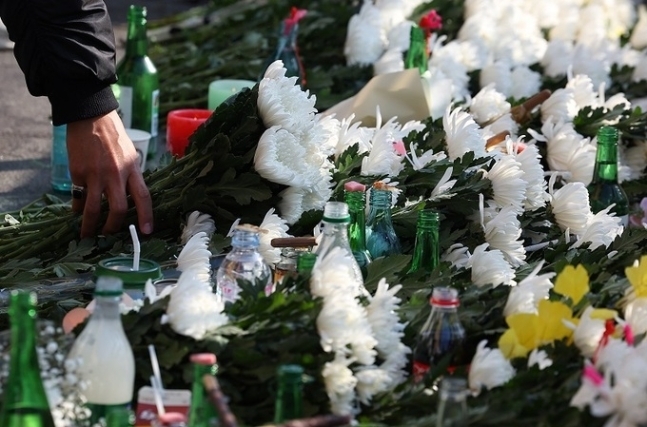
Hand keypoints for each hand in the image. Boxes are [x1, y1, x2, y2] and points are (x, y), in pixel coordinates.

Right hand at [66, 110, 152, 237]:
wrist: (90, 118)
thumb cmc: (113, 137)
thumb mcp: (129, 155)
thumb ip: (130, 176)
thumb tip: (129, 198)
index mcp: (132, 169)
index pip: (143, 197)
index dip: (146, 216)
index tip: (146, 231)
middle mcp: (116, 174)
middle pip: (118, 209)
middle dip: (113, 226)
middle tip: (108, 234)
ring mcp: (95, 175)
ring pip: (94, 209)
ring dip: (90, 226)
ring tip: (87, 234)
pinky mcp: (78, 173)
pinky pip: (78, 196)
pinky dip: (77, 206)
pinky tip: (77, 211)